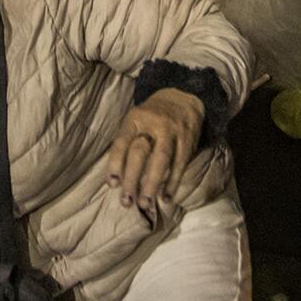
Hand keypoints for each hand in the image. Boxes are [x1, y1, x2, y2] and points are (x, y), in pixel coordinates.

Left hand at [106, 88, 203, 217]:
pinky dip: (173, 182)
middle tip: (127, 201)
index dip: (115, 164)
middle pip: (140, 153)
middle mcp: (153, 123)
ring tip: (145, 203)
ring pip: (161, 160)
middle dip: (132, 179)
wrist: (183, 98)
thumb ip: (126, 145)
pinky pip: (180, 164)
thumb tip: (116, 180)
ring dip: (152, 184)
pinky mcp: (188, 139)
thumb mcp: (135, 121)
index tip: (112, 185)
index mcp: (135, 118)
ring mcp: (172, 131)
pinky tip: (166, 198)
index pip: (121, 142)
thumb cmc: (152, 117)